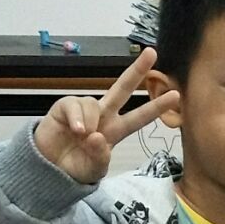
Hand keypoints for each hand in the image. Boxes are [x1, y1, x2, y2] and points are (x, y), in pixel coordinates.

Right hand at [34, 49, 179, 184]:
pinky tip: (75, 131)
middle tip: (151, 53)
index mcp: (116, 131)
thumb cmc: (74, 168)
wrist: (48, 168)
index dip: (156, 107)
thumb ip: (99, 157)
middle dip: (136, 71)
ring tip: (81, 138)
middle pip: (122, 89)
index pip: (140, 117)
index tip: (176, 95)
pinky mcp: (65, 106)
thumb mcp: (93, 171)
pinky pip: (75, 105)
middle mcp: (103, 116)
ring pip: (94, 103)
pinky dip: (77, 119)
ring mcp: (85, 109)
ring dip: (90, 122)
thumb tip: (97, 136)